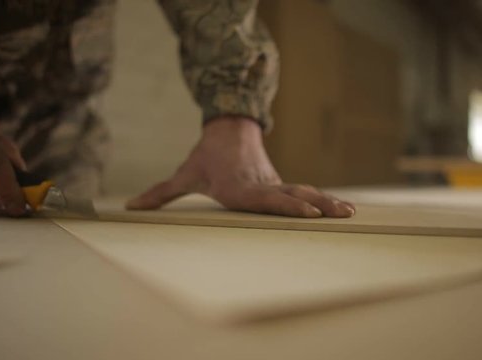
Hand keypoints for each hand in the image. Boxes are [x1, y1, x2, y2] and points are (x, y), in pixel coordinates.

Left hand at [127, 116, 355, 217]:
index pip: (265, 198)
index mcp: (238, 187)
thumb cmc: (205, 155)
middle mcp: (260, 186)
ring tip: (349, 211)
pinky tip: (342, 207)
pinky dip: (323, 199)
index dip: (287, 204)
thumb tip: (131, 208)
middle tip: (337, 213)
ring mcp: (273, 184)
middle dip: (315, 205)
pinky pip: (303, 192)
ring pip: (303, 191)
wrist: (229, 128)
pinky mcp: (279, 184)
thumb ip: (160, 193)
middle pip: (291, 195)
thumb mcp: (184, 173)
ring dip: (326, 201)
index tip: (307, 209)